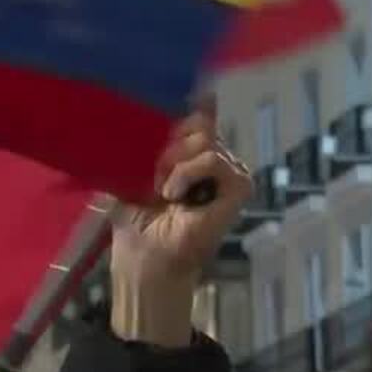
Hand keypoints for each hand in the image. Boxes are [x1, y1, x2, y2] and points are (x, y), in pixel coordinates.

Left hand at [110, 108, 251, 346]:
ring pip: (206, 141)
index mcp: (190, 155)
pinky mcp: (239, 189)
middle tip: (153, 177)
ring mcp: (229, 174)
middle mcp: (213, 160)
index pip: (198, 117)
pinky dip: (190, 173)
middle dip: (169, 147)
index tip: (172, 116)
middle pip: (199, 125)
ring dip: (174, 164)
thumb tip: (146, 114)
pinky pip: (217, 161)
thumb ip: (144, 145)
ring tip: (162, 190)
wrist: (144, 258)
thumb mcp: (131, 173)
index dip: (186, 113)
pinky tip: (175, 195)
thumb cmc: (135, 221)